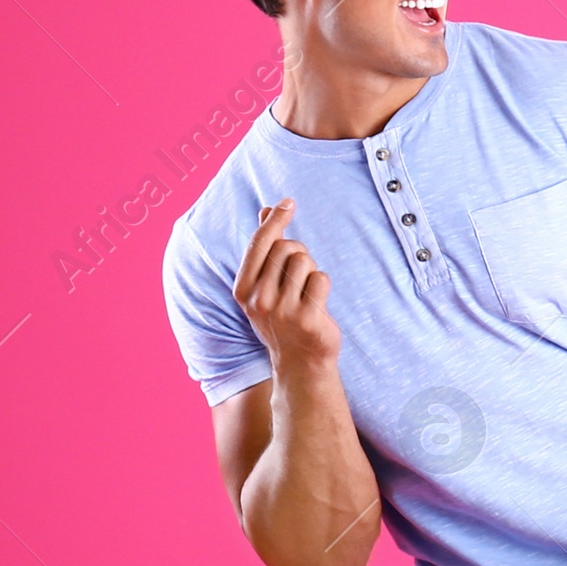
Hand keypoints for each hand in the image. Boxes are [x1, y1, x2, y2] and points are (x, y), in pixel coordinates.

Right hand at [234, 200, 339, 369]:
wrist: (299, 363)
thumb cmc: (282, 319)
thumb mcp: (264, 286)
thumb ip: (263, 250)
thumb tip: (266, 210)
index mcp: (243, 289)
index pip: (259, 243)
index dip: (275, 219)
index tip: (289, 202)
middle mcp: (259, 299)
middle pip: (285, 248)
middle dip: (298, 252)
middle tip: (299, 275)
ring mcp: (283, 310)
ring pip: (304, 261)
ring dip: (311, 271)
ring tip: (306, 293)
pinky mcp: (307, 318)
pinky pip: (321, 278)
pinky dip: (323, 285)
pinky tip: (317, 304)